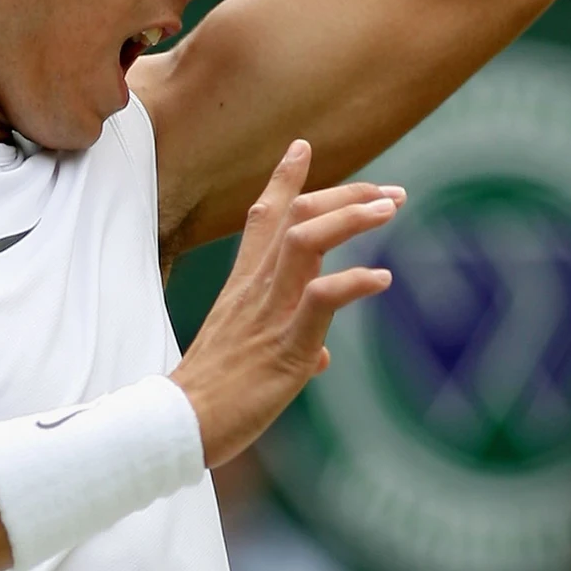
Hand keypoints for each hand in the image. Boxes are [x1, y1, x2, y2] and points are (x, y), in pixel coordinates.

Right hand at [169, 139, 399, 467]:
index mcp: (243, 287)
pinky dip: (352, 283)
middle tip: (390, 193)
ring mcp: (269, 314)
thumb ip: (290, 344)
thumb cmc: (213, 396)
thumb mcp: (251, 359)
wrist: (179, 424)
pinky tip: (382, 279)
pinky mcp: (285, 346)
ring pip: (305, 243)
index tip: (303, 146)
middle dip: (344, 195)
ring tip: (389, 209)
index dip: (283, 180)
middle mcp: (254, 289)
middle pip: (294, 217)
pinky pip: (319, 301)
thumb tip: (320, 355)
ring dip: (349, 218)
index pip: (261, 218)